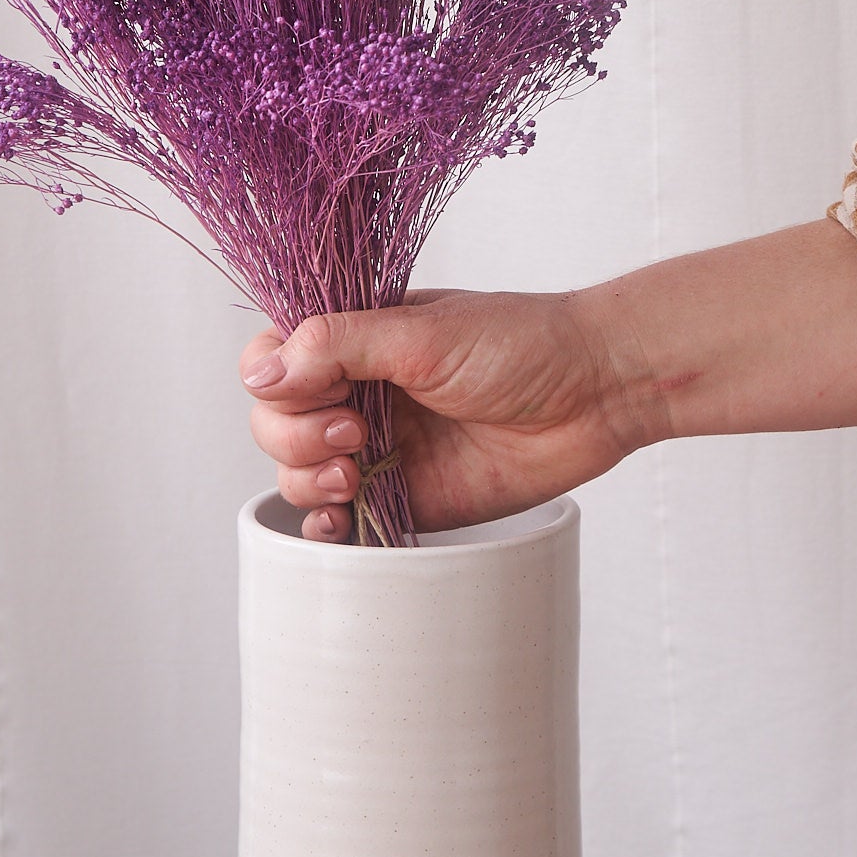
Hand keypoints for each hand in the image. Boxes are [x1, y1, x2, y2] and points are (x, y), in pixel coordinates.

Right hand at [238, 288, 653, 541]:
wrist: (593, 393)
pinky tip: (337, 519)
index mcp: (356, 339)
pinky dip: (322, 524)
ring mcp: (378, 447)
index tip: (317, 390)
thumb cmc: (521, 344)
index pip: (271, 359)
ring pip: (296, 471)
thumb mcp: (423, 332)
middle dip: (294, 435)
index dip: (276, 381)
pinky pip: (339, 518)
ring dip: (306, 478)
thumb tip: (263, 372)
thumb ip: (338, 345)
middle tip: (353, 435)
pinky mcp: (404, 496)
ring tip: (357, 474)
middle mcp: (358, 392)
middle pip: (274, 421)